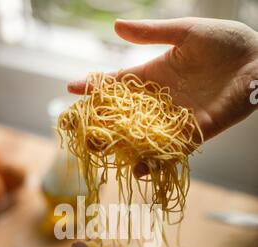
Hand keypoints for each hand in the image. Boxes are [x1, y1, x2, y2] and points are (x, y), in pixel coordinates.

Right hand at [69, 18, 257, 175]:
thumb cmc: (225, 41)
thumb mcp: (185, 32)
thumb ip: (152, 33)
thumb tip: (114, 26)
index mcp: (154, 75)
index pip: (118, 84)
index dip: (95, 86)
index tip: (71, 88)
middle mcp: (159, 100)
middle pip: (124, 115)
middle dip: (102, 122)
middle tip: (80, 131)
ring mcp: (175, 119)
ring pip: (142, 136)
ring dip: (122, 146)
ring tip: (101, 153)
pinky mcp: (194, 134)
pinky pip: (171, 151)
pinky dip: (155, 161)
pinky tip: (138, 169)